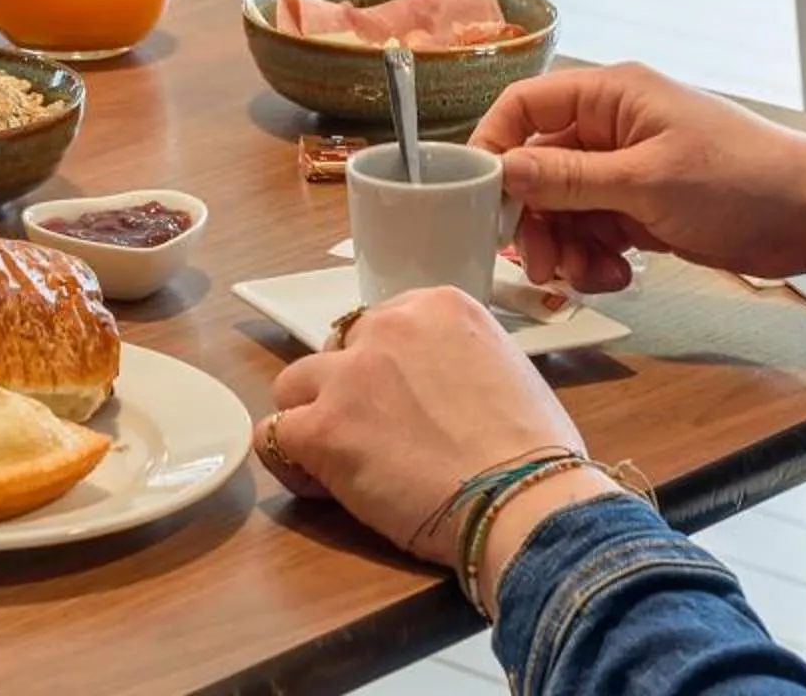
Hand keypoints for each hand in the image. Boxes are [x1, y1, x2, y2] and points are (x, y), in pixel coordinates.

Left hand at [266, 288, 585, 563]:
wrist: (524, 497)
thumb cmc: (534, 453)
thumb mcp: (506, 371)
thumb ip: (458, 363)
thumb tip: (436, 391)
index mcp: (439, 306)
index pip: (382, 325)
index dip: (385, 370)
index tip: (402, 406)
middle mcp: (389, 325)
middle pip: (338, 349)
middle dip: (349, 390)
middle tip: (377, 438)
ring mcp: (350, 374)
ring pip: (294, 384)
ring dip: (312, 417)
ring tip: (341, 461)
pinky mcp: (323, 426)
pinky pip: (271, 435)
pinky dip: (289, 461)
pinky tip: (321, 485)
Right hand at [472, 65, 805, 293]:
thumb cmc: (739, 180)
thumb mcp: (646, 182)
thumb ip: (569, 178)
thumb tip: (502, 171)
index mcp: (611, 96)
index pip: (525, 106)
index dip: (494, 147)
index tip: (479, 200)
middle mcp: (612, 127)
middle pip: (539, 168)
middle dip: (535, 219)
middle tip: (540, 266)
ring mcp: (627, 169)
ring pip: (564, 207)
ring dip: (566, 246)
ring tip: (590, 277)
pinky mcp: (643, 207)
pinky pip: (594, 230)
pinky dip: (595, 257)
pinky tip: (617, 276)